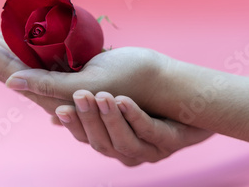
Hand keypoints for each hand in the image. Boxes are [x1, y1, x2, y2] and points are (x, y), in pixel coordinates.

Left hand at [0, 14, 165, 116]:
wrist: (155, 89)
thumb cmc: (127, 86)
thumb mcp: (86, 87)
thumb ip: (47, 86)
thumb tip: (10, 82)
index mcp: (46, 91)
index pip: (2, 66)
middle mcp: (45, 84)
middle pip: (1, 59)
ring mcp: (55, 75)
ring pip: (16, 56)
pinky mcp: (67, 67)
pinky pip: (35, 54)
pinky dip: (18, 42)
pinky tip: (8, 34)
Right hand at [56, 90, 213, 165]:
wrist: (195, 101)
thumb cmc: (149, 99)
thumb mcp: (114, 99)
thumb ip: (88, 106)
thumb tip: (53, 116)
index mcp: (111, 143)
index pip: (85, 139)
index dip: (72, 126)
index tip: (60, 109)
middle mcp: (128, 153)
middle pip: (102, 143)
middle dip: (89, 120)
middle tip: (80, 95)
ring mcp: (151, 150)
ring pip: (124, 142)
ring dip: (111, 120)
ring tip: (102, 95)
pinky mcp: (171, 142)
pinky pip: (150, 132)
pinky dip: (135, 117)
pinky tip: (125, 100)